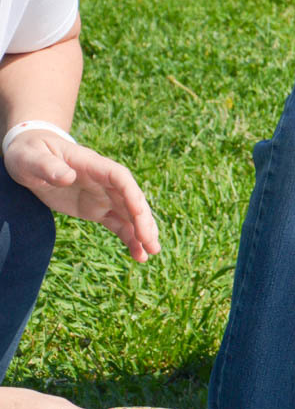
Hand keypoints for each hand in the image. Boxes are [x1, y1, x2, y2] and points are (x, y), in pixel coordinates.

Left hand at [3, 130, 159, 260]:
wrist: (30, 158)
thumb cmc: (29, 152)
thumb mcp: (31, 157)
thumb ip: (47, 166)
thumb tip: (67, 178)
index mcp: (92, 165)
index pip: (120, 178)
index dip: (132, 195)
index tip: (139, 213)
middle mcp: (104, 181)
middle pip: (132, 199)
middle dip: (143, 220)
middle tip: (150, 242)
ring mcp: (104, 196)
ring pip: (131, 215)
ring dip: (143, 233)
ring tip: (151, 253)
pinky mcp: (98, 210)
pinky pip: (119, 225)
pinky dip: (130, 239)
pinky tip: (139, 255)